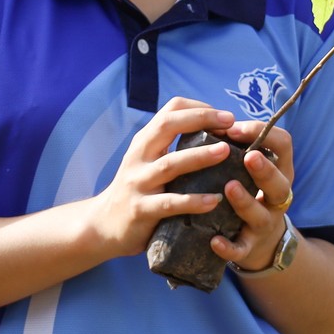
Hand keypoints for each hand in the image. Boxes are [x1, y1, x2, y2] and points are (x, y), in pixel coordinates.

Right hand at [85, 97, 235, 258]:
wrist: (103, 225)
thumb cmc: (137, 191)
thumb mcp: (148, 162)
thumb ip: (171, 149)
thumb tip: (216, 137)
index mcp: (145, 142)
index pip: (170, 111)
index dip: (199, 108)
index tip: (225, 116)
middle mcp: (139, 157)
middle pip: (167, 126)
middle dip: (200, 119)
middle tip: (230, 122)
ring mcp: (138, 183)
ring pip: (170, 164)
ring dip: (200, 156)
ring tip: (225, 151)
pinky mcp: (140, 210)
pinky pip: (169, 204)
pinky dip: (192, 201)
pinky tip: (214, 201)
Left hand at [210, 122, 295, 271]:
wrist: (257, 241)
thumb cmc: (248, 191)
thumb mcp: (249, 168)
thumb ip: (235, 147)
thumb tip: (207, 119)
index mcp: (278, 171)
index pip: (283, 145)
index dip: (264, 134)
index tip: (236, 127)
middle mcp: (276, 197)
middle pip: (279, 183)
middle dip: (265, 169)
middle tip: (248, 156)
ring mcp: (264, 224)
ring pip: (261, 215)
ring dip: (245, 202)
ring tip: (229, 188)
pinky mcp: (249, 247)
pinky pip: (241, 250)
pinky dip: (229, 247)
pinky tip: (214, 241)